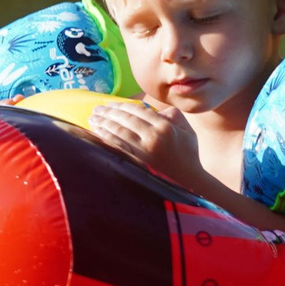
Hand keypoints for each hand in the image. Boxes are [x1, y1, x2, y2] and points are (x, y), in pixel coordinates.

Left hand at [86, 99, 205, 189]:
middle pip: (126, 119)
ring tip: (93, 118)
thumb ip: (174, 116)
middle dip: (109, 112)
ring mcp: (144, 152)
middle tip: (97, 109)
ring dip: (104, 123)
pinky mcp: (137, 164)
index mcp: (165, 127)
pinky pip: (117, 147)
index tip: (110, 104)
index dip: (122, 105)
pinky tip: (97, 133)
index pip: (139, 110)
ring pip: (119, 132)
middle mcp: (153, 137)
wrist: (191, 182)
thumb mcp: (188, 132)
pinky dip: (106, 138)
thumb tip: (154, 109)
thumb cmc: (189, 156)